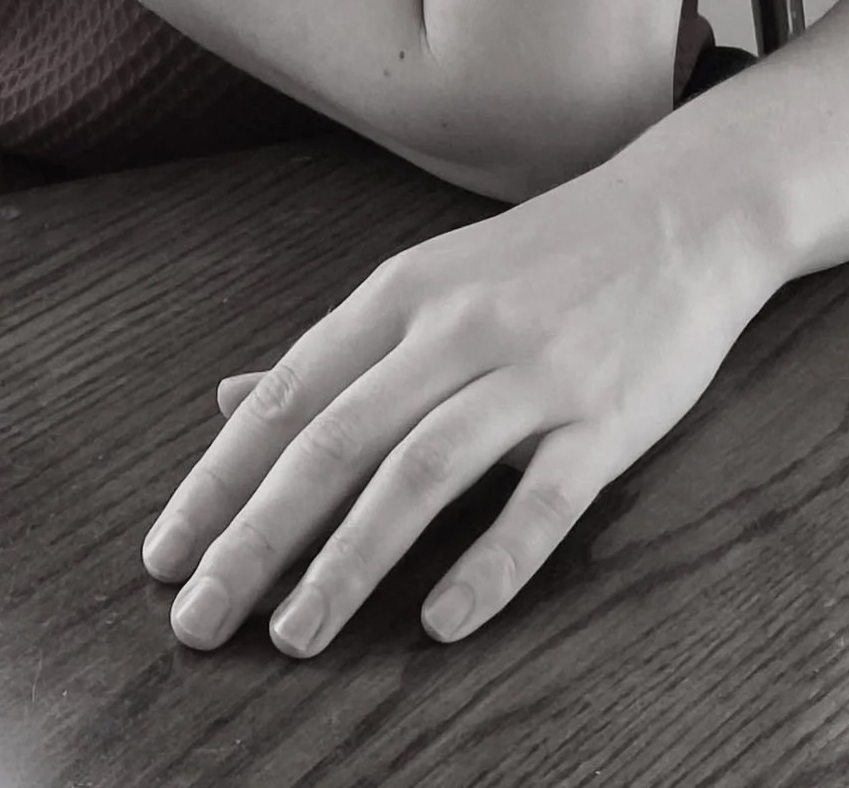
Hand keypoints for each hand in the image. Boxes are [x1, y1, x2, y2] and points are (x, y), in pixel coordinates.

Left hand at [137, 138, 771, 656]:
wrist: (685, 211)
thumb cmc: (544, 258)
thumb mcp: (428, 281)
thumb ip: (336, 353)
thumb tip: (226, 402)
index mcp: (400, 294)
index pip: (286, 397)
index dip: (218, 480)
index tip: (163, 559)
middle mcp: (455, 328)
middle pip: (335, 440)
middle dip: (256, 537)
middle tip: (197, 621)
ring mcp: (532, 372)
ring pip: (421, 472)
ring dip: (350, 559)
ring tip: (294, 636)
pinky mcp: (606, 417)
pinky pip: (542, 499)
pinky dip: (490, 563)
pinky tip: (443, 624)